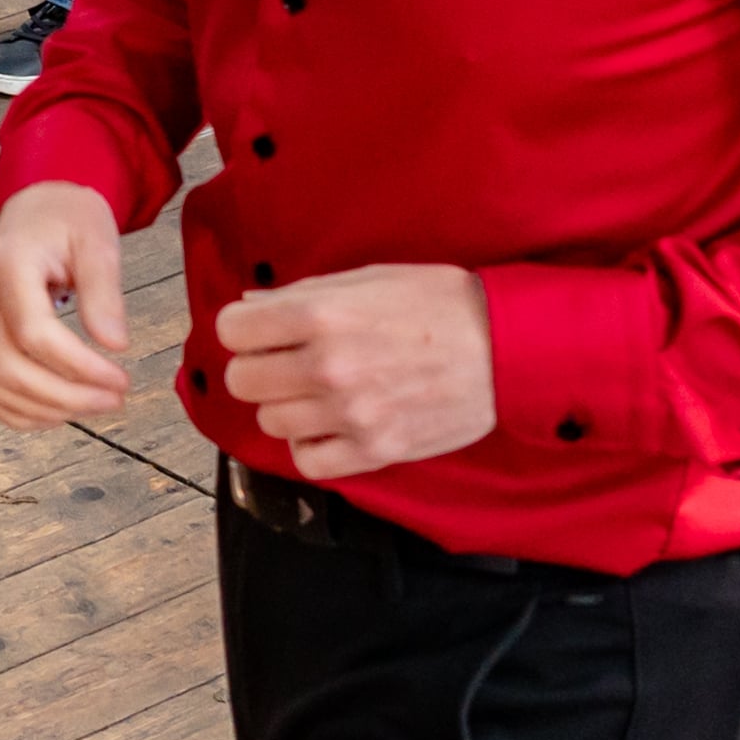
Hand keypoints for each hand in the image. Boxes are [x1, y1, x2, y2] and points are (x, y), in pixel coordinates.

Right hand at [0, 182, 135, 429]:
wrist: (36, 210)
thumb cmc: (67, 220)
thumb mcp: (97, 241)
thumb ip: (104, 292)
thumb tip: (115, 345)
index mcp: (7, 264)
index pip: (33, 334)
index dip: (78, 366)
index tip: (120, 378)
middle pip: (9, 368)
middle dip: (66, 396)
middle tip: (114, 399)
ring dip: (45, 409)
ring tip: (93, 405)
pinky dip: (20, 412)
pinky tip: (59, 411)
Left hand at [213, 265, 500, 478]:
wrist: (507, 347)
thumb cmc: (439, 303)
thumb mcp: (368, 278)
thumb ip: (302, 294)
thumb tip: (249, 306)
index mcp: (322, 314)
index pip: (232, 330)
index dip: (243, 329)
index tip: (261, 331)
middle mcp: (328, 366)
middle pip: (243, 380)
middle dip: (258, 367)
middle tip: (286, 361)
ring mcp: (351, 413)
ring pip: (271, 421)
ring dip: (286, 405)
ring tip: (318, 391)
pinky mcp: (375, 450)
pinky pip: (308, 461)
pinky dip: (311, 444)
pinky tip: (330, 424)